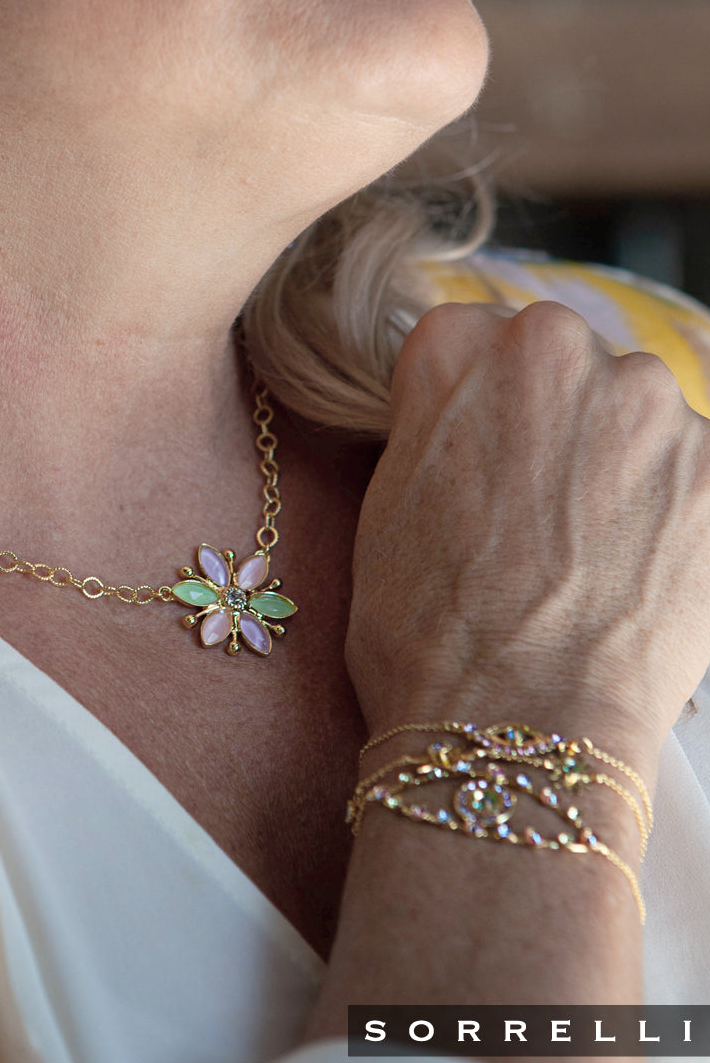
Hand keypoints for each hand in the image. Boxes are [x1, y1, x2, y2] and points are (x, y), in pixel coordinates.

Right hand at [345, 301, 709, 771]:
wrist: (512, 723)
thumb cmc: (424, 631)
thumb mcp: (383, 506)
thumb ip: (430, 428)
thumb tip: (466, 418)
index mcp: (457, 351)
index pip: (468, 340)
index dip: (470, 406)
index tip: (475, 456)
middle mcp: (557, 352)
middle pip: (561, 362)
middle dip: (551, 420)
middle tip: (535, 510)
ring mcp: (652, 405)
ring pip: (637, 412)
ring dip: (620, 460)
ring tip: (592, 551)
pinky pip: (697, 469)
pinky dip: (677, 509)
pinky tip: (641, 571)